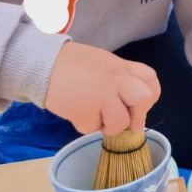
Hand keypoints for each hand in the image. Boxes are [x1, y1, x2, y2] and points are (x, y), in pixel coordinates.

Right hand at [45, 41, 160, 134]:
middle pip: (144, 98)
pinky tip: (74, 110)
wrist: (40, 63)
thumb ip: (122, 86)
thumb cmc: (71, 65)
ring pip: (119, 123)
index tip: (136, 106)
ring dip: (105, 124)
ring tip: (90, 112)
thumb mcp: (103, 66)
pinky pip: (91, 127)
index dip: (148, 98)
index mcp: (121, 66)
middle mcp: (116, 78)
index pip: (151, 80)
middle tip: (118, 116)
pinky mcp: (84, 109)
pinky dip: (83, 124)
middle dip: (135, 114)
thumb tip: (136, 122)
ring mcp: (102, 94)